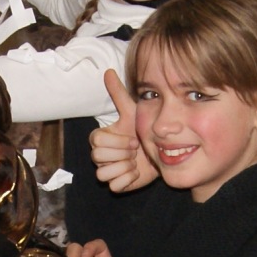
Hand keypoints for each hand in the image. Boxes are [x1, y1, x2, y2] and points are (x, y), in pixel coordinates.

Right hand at [90, 68, 159, 193]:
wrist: (160, 153)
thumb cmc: (143, 131)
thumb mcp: (133, 112)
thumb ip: (119, 93)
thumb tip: (109, 71)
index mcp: (100, 138)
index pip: (96, 141)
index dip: (117, 141)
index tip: (133, 140)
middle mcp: (100, 155)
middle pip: (97, 156)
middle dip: (121, 153)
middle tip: (135, 150)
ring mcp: (106, 170)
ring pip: (102, 173)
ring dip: (124, 167)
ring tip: (135, 161)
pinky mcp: (115, 184)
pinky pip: (114, 185)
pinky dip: (128, 179)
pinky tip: (137, 171)